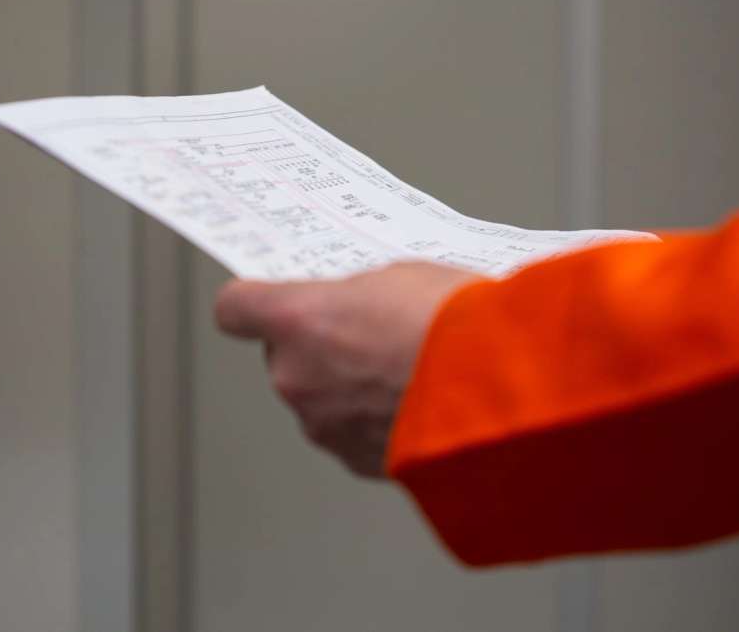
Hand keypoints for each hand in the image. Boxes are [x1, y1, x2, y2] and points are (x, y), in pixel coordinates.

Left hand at [213, 261, 480, 477]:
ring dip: (349, 387)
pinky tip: (418, 403)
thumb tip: (358, 308)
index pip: (236, 308)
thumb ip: (358, 295)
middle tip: (368, 332)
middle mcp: (296, 377)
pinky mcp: (357, 462)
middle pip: (284, 357)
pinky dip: (376, 422)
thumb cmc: (454, 324)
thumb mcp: (401, 275)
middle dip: (320, 346)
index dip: (253, 302)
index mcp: (297, 320)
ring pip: (319, 399)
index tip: (268, 297)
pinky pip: (352, 434)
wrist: (502, 392)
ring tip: (405, 370)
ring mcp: (324, 425)